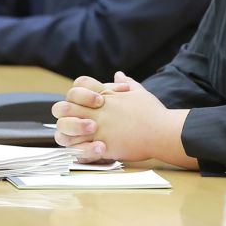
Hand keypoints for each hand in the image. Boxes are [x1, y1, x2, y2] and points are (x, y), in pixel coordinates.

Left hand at [52, 71, 196, 167]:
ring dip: (68, 134)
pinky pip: (78, 150)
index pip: (79, 85)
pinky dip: (79, 151)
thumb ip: (126, 83)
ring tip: (79, 138)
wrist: (162, 131)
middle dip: (64, 113)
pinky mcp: (101, 145)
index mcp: (105, 95)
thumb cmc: (153, 113)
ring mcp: (97, 128)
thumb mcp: (139, 92)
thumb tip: (118, 74)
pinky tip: (86, 150)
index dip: (77, 93)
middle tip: (75, 120)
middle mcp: (97, 110)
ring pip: (64, 131)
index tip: (86, 102)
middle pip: (63, 107)